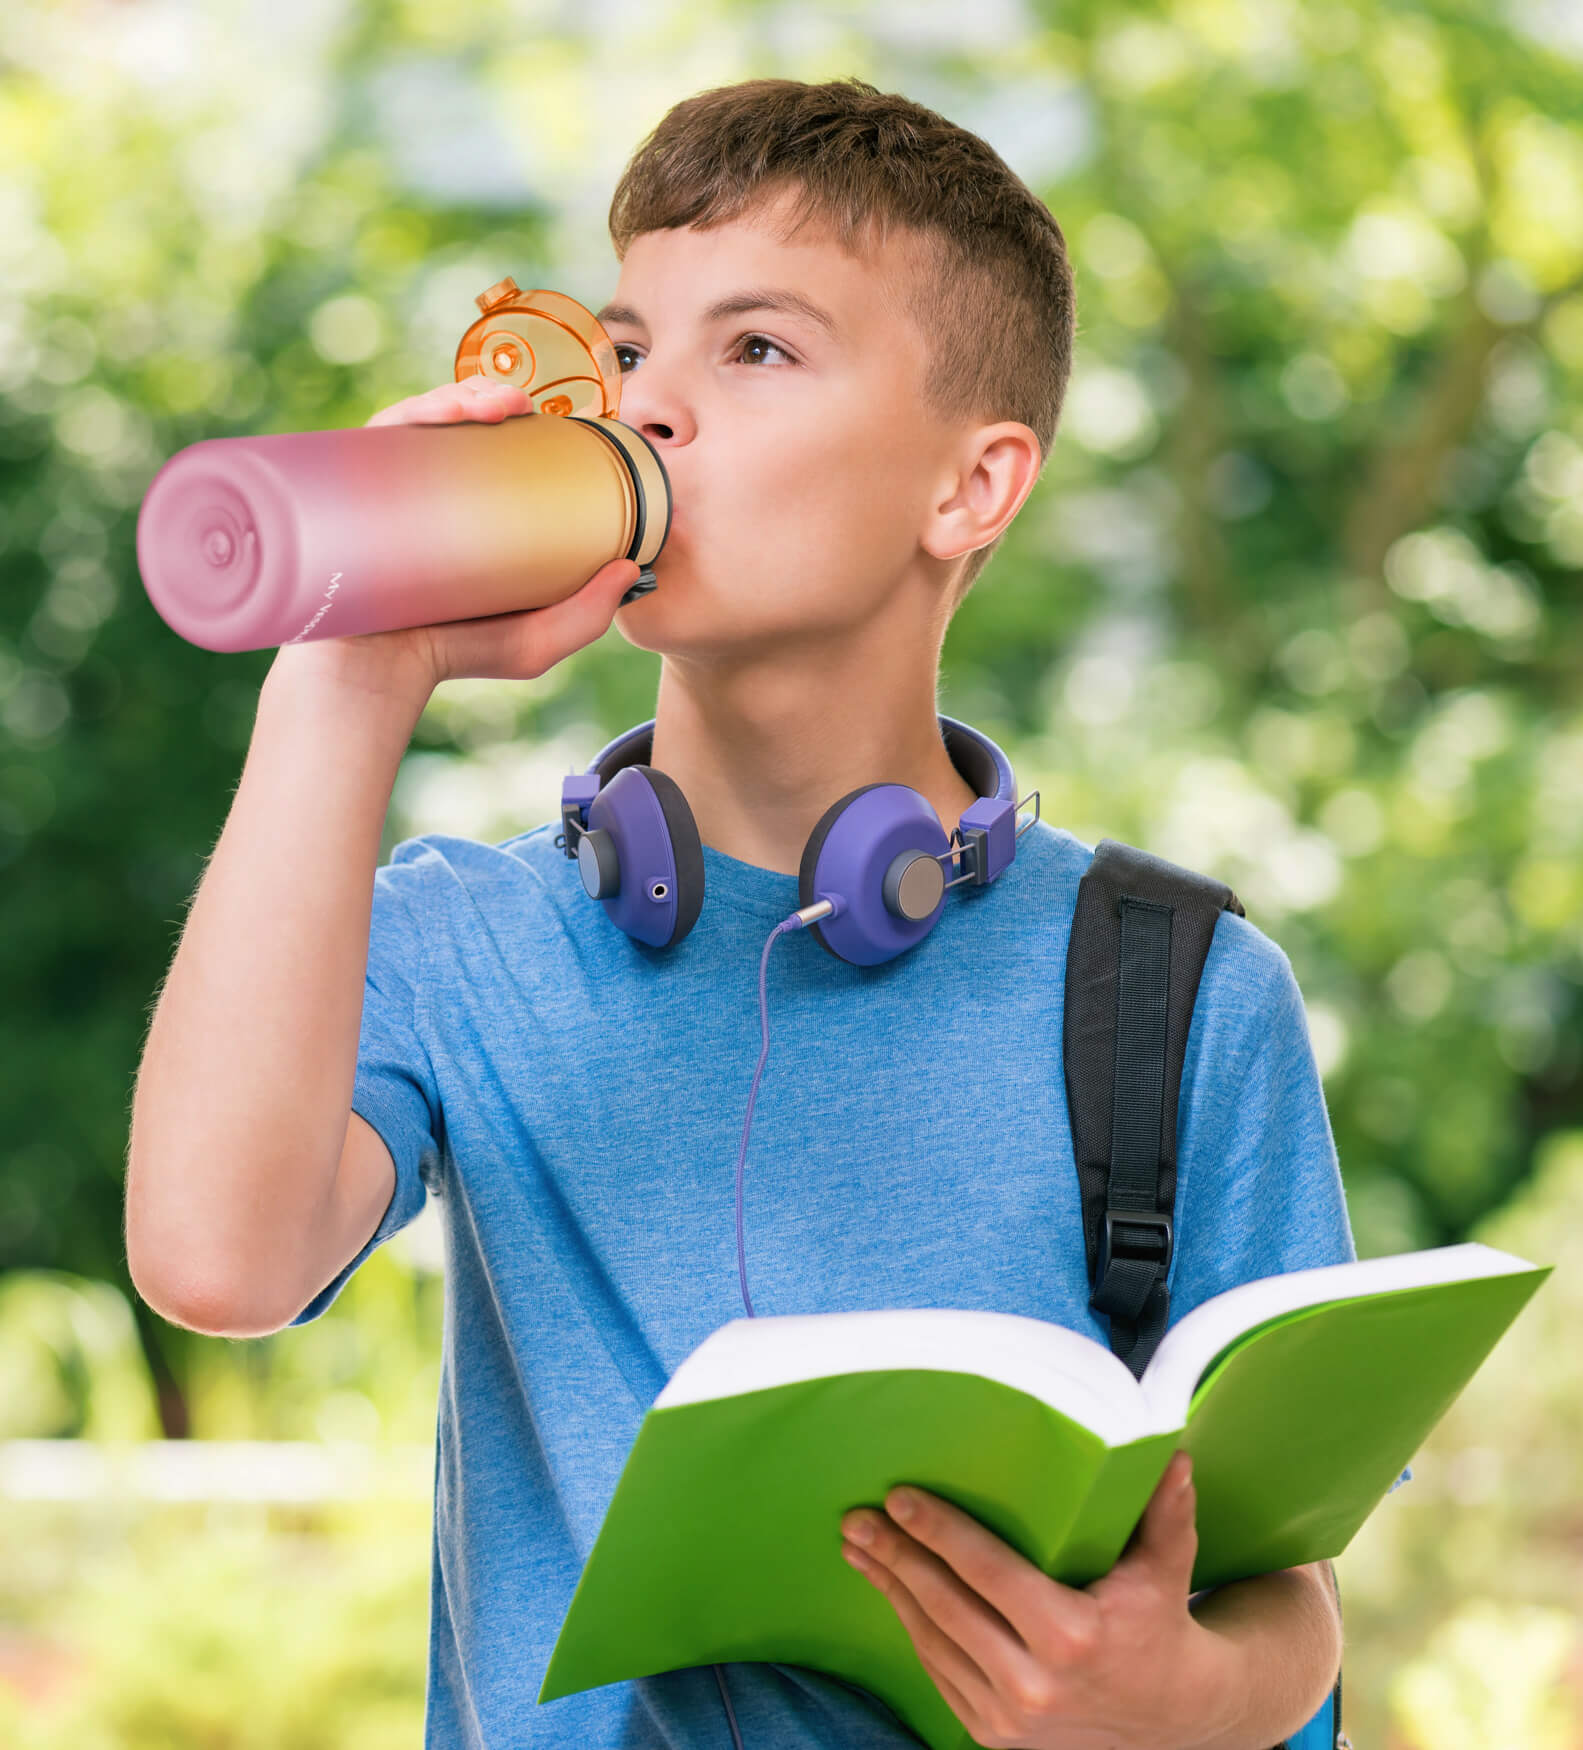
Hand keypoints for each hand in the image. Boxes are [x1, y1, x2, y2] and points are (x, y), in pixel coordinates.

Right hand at [275, 379, 639, 699]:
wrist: (377, 674)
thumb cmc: (455, 655)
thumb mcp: (535, 640)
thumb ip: (586, 615)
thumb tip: (631, 570)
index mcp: (468, 511)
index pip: (496, 448)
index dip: (526, 422)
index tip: (560, 420)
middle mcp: (428, 491)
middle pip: (461, 424)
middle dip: (495, 399)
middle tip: (527, 409)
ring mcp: (390, 487)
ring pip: (425, 419)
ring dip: (464, 394)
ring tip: (501, 405)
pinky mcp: (353, 489)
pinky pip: (382, 434)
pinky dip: (415, 410)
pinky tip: (449, 410)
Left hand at [838, 1452, 1243, 1749]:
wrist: (1169, 1724)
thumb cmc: (1161, 1628)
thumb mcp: (1167, 1569)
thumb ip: (1165, 1511)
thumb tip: (1168, 1450)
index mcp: (1072, 1635)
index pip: (987, 1571)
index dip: (938, 1532)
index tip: (898, 1498)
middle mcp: (1034, 1683)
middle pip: (945, 1605)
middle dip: (895, 1557)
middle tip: (856, 1518)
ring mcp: (1008, 1718)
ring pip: (932, 1641)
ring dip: (891, 1590)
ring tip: (859, 1548)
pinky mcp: (993, 1737)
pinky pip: (939, 1672)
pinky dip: (912, 1628)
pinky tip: (892, 1591)